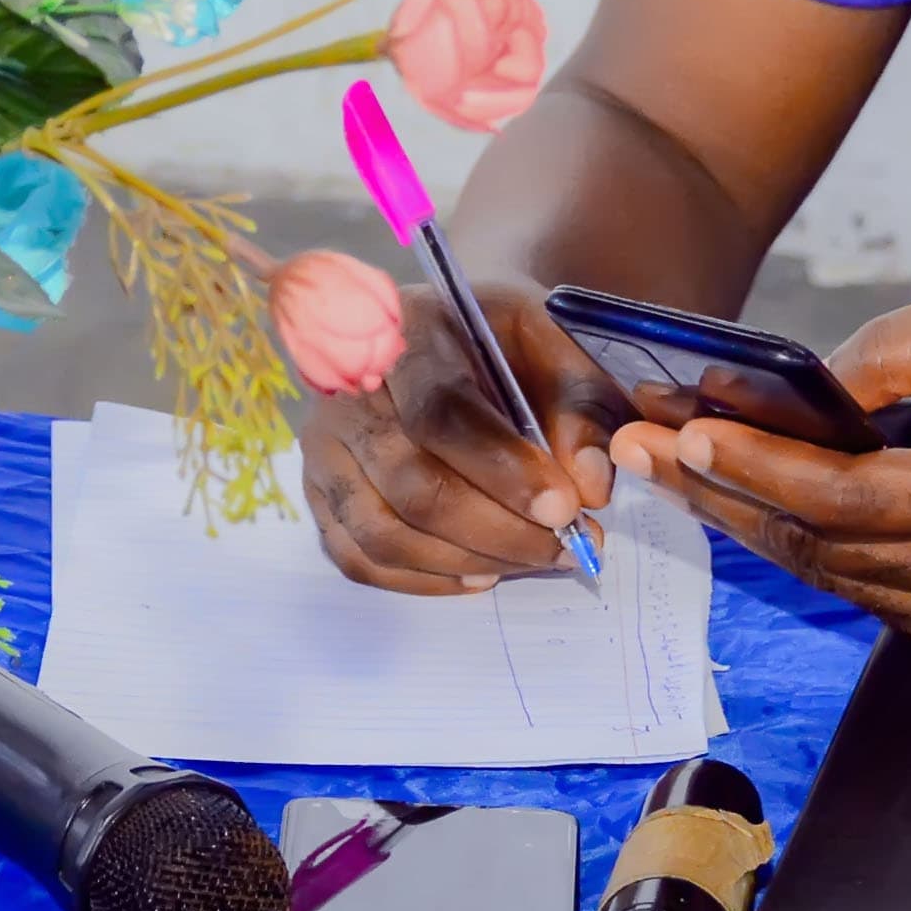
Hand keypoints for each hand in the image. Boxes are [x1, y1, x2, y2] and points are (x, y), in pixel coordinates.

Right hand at [305, 282, 624, 593]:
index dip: (505, 469)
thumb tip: (590, 485)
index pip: (444, 414)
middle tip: (570, 546)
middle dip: (500, 530)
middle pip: (413, 486)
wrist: (433, 330)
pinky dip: (426, 580)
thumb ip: (579, 401)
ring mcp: (326, 450)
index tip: (566, 507)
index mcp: (408, 339)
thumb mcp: (550, 338)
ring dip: (469, 561)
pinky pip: (361, 559)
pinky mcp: (320, 494)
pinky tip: (482, 572)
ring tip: (537, 559)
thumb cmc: (494, 336)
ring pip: (384, 533)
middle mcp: (349, 396)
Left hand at [607, 280, 910, 656]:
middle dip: (726, 494)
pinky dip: (817, 547)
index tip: (681, 431)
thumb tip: (806, 388)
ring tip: (680, 470)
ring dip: (758, 523)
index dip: (755, 466)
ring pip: (840, 578)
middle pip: (823, 549)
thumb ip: (900, 351)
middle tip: (639, 451)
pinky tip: (763, 501)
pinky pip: (877, 592)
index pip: (844, 499)